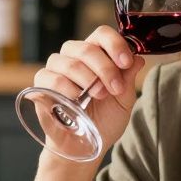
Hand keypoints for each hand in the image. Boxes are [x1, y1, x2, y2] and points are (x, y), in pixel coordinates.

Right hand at [33, 25, 144, 153]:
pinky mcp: (41, 85)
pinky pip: (52, 78)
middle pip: (87, 48)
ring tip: (99, 97)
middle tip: (115, 88)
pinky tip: (77, 101)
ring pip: (70, 63)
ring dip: (88, 80)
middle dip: (105, 68)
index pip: (102, 34)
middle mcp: (73, 56)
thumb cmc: (104, 120)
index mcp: (95, 54)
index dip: (115, 45)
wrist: (85, 146)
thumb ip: (128, 78)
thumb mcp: (124, 100)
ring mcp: (55, 69)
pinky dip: (68, 89)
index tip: (126, 62)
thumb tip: (139, 58)